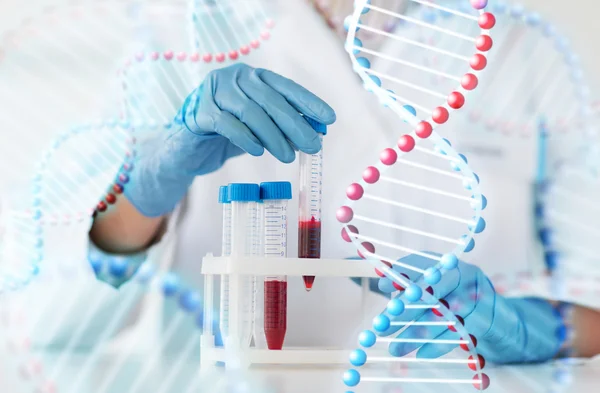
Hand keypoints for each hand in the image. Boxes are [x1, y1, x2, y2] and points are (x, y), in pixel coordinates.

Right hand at [125, 63, 335, 216]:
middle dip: (296, 124)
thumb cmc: (228, 136)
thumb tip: (316, 134)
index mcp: (252, 77)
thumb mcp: (260, 130)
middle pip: (271, 100)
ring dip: (274, 136)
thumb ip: (283, 127)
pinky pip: (228, 124)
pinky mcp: (200, 111)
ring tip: (288, 156)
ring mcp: (215, 92)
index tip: (329, 119)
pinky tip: (258, 151)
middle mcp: (234, 77)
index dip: (309, 103)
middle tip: (313, 145)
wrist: (188, 148)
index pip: (286, 87)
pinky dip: (246, 138)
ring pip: (252, 112)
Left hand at [377, 253, 564, 363]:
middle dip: (406, 309)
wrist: (495, 315)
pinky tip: (420, 353)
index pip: (424, 264)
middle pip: (434, 291)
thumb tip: (382, 282)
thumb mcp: (431, 287)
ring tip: (395, 348)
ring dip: (417, 334)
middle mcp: (465, 275)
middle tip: (383, 326)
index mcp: (449, 263)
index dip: (403, 274)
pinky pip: (459, 334)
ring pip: (444, 316)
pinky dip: (438, 345)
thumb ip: (408, 285)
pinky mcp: (486, 319)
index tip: (382, 286)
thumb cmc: (452, 298)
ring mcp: (478, 297)